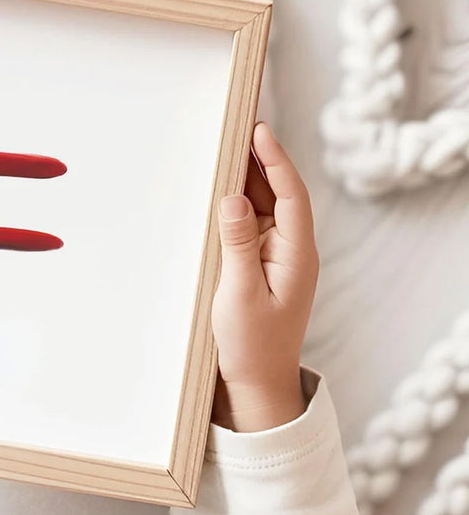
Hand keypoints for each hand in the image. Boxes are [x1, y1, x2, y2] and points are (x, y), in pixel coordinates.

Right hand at [210, 122, 318, 431]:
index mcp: (296, 255)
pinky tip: (218, 197)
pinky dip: (235, 210)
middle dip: (259, 161)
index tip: (258, 130)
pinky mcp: (259, 270)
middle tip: (236, 129)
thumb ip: (236, 243)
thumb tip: (234, 198)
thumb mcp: (238, 294)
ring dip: (246, 182)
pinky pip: (249, 229)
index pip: (291, 195)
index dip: (275, 160)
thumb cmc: (251, 346)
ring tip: (224, 152)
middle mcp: (291, 252)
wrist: (256, 386)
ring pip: (264, 209)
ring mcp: (275, 260)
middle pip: (279, 194)